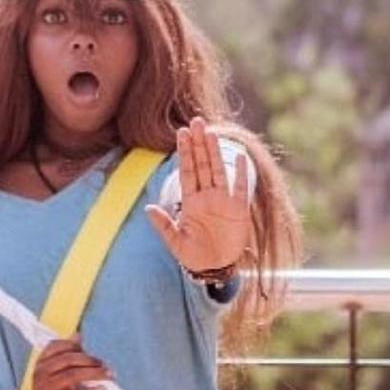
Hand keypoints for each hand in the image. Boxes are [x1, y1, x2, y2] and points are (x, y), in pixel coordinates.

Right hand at [12, 335, 112, 389]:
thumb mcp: (51, 372)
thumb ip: (64, 355)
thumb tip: (78, 335)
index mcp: (41, 362)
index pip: (55, 345)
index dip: (73, 345)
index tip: (87, 350)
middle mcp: (42, 372)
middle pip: (68, 359)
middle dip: (89, 359)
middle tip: (104, 364)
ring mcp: (48, 387)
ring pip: (74, 375)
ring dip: (95, 373)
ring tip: (109, 375)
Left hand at [144, 116, 253, 274]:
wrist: (215, 268)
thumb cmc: (194, 255)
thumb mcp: (176, 242)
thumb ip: (164, 225)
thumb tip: (148, 208)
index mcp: (190, 202)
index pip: (187, 171)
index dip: (185, 152)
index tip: (181, 132)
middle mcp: (206, 196)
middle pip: (202, 164)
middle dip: (198, 143)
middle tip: (195, 121)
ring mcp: (223, 201)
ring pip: (218, 171)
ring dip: (214, 152)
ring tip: (210, 133)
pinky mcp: (239, 210)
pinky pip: (240, 188)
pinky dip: (241, 173)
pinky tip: (239, 156)